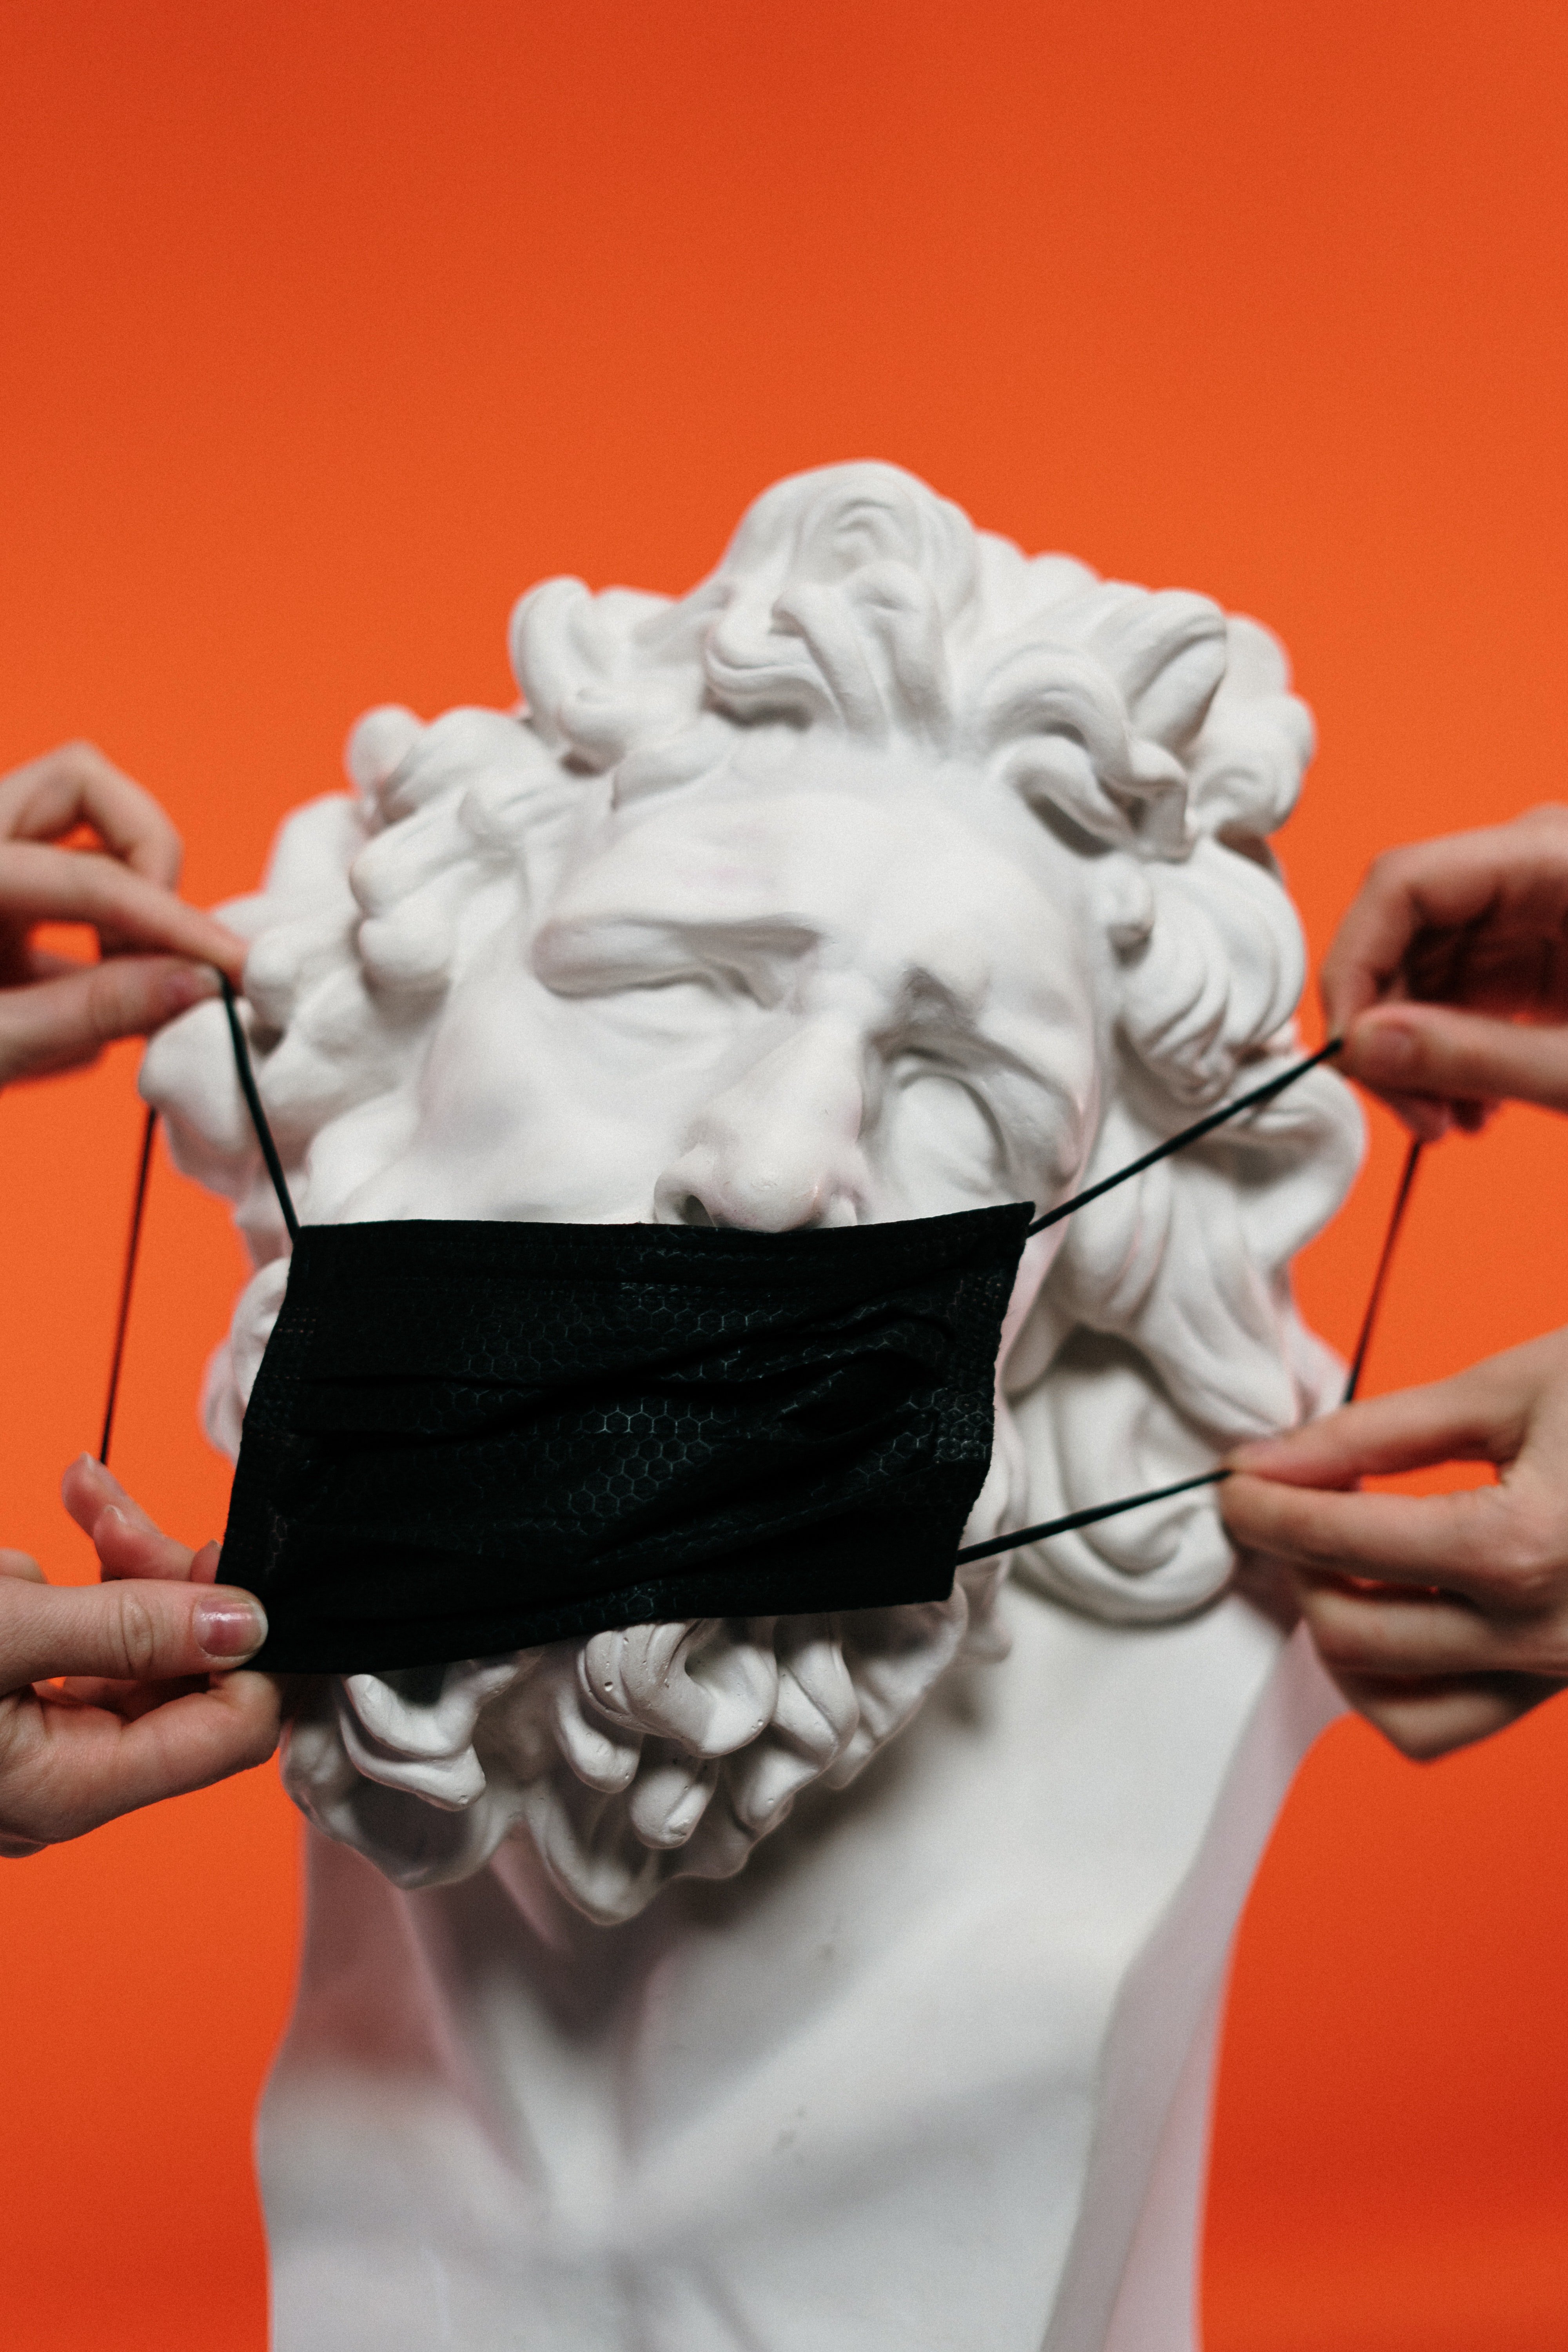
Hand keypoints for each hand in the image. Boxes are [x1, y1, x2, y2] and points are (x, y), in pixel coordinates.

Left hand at [0, 742, 246, 1084]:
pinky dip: (90, 928)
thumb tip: (194, 984)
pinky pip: (59, 875)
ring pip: (75, 810)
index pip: (93, 876)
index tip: (234, 966)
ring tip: (115, 977)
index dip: (176, 922)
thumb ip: (90, 1013)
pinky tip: (72, 1003)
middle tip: (152, 951)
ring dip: (119, 880)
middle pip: (84, 782)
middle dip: (144, 853)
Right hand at [0, 1457, 279, 1854]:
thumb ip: (126, 1629)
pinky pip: (82, 1647)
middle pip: (185, 1680)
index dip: (246, 1647)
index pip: (230, 1733)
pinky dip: (71, 1589)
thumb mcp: (1, 1631)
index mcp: (71, 1790)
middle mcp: (66, 1782)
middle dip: (166, 1583)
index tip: (218, 1560)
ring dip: (118, 1567)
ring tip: (83, 1493)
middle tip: (117, 1509)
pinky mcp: (15, 1710)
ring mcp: (40, 1749)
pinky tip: (35, 1551)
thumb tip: (248, 1624)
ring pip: (135, 1651)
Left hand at [1220, 1329, 1567, 1759]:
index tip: (1232, 1480)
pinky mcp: (1567, 1686)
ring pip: (1392, 1711)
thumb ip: (1372, 1433)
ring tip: (1336, 1565)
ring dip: (1338, 1641)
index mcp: (1521, 1547)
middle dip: (1294, 1567)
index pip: (1336, 1539)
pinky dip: (1395, 1687)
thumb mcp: (1505, 1389)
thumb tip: (1271, 1459)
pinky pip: (1449, 1727)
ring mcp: (1560, 1671)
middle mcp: (1542, 1631)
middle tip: (1282, 1508)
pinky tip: (1390, 1614)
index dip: (1260, 1505)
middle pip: (1348, 1632)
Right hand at [1321, 803, 1567, 1138]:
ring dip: (1416, 1051)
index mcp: (1554, 857)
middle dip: (1389, 1028)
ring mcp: (1529, 905)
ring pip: (1418, 967)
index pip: (1403, 884)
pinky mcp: (1531, 945)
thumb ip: (1475, 1055)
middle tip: (1416, 1115)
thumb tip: (1361, 1048)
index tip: (1353, 1053)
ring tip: (1450, 1122)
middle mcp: (1530, 866)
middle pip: (1401, 930)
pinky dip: (1449, 1049)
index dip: (1356, 967)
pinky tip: (1472, 1103)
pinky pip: (1455, 987)